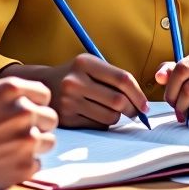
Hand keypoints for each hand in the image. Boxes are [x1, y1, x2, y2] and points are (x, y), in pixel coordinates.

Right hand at [0, 77, 56, 189]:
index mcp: (10, 90)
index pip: (44, 93)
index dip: (34, 101)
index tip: (26, 109)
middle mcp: (23, 113)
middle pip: (50, 118)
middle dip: (38, 124)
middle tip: (19, 131)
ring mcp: (26, 142)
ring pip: (48, 142)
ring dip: (34, 145)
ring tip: (13, 148)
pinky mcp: (23, 168)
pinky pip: (37, 164)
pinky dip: (25, 164)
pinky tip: (6, 163)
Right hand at [28, 54, 149, 128]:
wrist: (42, 86)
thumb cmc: (75, 76)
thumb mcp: (90, 66)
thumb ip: (113, 77)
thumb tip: (141, 102)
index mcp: (85, 63)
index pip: (122, 78)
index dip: (138, 94)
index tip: (146, 105)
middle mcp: (75, 81)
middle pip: (118, 100)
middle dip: (132, 109)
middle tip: (135, 112)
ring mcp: (69, 101)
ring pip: (110, 117)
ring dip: (117, 117)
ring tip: (111, 111)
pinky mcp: (66, 119)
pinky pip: (97, 126)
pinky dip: (104, 124)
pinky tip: (97, 115)